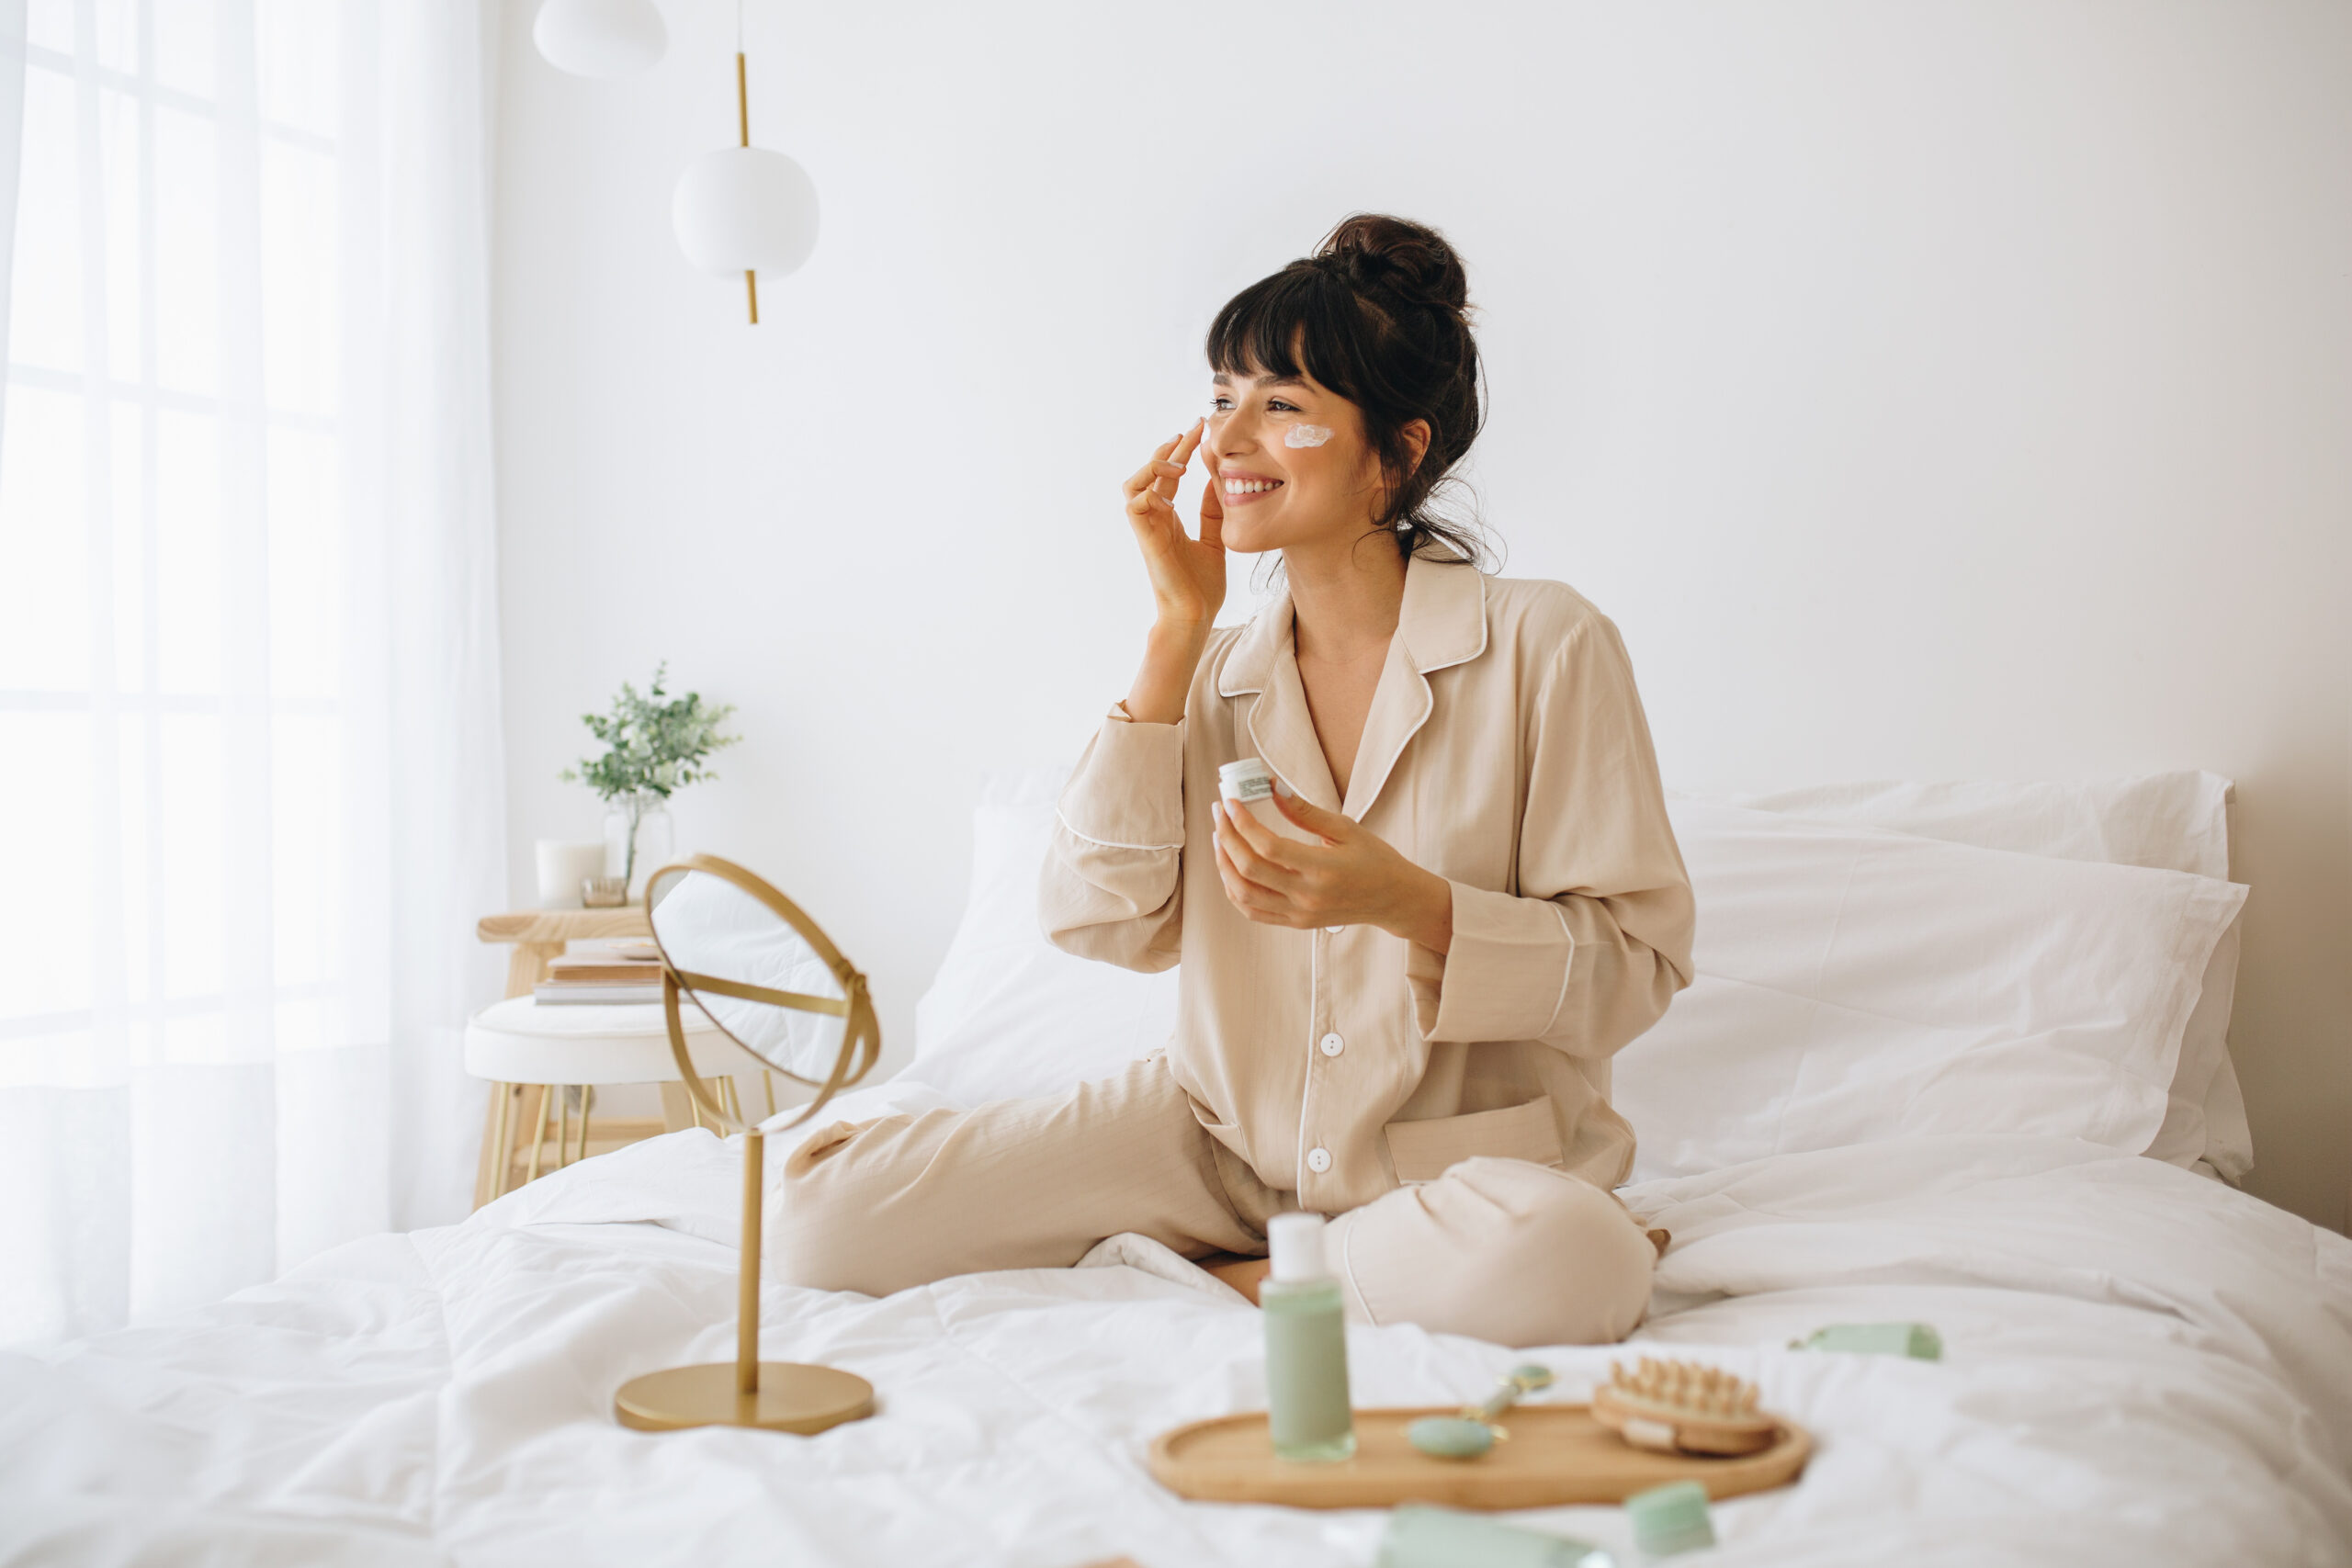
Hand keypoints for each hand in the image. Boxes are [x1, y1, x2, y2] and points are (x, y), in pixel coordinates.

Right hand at [1122, 419, 1225, 628]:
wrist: (1196, 614)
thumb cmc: (1202, 586)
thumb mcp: (1215, 539)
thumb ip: (1212, 512)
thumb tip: (1216, 481)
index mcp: (1169, 517)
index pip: (1169, 474)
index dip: (1182, 449)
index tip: (1200, 429)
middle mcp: (1155, 519)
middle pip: (1150, 471)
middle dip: (1170, 447)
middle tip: (1193, 429)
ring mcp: (1148, 528)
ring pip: (1132, 484)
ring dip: (1153, 467)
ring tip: (1179, 463)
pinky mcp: (1146, 540)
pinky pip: (1134, 506)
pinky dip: (1149, 493)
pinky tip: (1171, 494)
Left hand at [1212, 789, 1453, 952]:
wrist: (1393, 900)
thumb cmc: (1375, 859)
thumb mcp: (1346, 829)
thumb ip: (1305, 811)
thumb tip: (1271, 786)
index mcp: (1323, 869)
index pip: (1268, 846)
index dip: (1243, 822)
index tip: (1231, 801)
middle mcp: (1307, 896)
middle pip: (1249, 869)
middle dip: (1227, 836)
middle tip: (1219, 812)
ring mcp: (1299, 914)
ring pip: (1243, 894)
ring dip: (1224, 863)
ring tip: (1221, 837)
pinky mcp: (1295, 922)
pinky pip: (1252, 911)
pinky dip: (1234, 889)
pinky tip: (1231, 866)